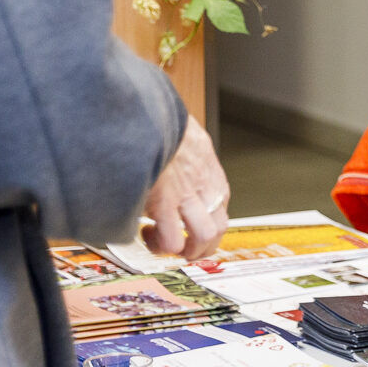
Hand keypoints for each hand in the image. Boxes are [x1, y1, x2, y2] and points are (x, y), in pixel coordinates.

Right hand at [142, 116, 229, 260]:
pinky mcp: (165, 203)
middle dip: (201, 247)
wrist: (151, 116)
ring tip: (163, 245)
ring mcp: (188, 197)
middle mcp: (207, 189)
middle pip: (219, 230)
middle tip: (181, 248)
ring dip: (184, 250)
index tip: (187, 229)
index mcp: (212, 176)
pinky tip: (146, 233)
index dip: (204, 228)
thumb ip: (190, 158)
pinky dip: (160, 245)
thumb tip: (180, 163)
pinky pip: (171, 240)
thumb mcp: (190, 141)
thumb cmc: (166, 125)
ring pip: (203, 238)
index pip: (221, 212)